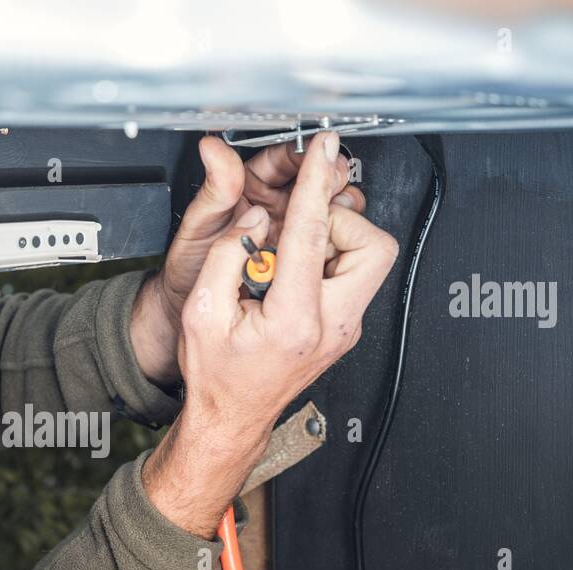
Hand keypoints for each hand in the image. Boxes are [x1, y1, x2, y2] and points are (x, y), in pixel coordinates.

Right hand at [142, 131, 397, 537]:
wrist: (232, 417)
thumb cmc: (217, 375)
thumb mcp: (200, 313)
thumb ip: (226, 258)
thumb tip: (254, 220)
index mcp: (294, 321)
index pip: (312, 233)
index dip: (316, 183)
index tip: (321, 150)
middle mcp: (331, 325)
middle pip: (371, 246)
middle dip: (338, 222)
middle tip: (298, 228)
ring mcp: (344, 327)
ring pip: (368, 259)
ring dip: (331, 242)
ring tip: (287, 255)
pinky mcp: (344, 326)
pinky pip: (351, 275)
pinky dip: (324, 260)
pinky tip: (289, 271)